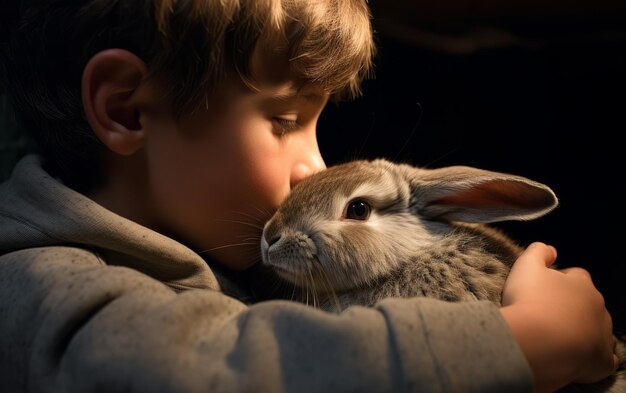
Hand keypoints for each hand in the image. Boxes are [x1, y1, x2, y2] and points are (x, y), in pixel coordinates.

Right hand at [500, 242, 617, 392]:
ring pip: (598, 329)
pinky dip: (593, 357)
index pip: (577, 276)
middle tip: (547, 314)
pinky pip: (604, 358)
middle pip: (589, 303)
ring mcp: (603, 334)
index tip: (544, 288)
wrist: (538, 342)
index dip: (561, 280)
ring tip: (558, 337)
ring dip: (583, 331)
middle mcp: (598, 307)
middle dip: (573, 307)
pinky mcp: (602, 360)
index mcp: (581, 284)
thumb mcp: (526, 266)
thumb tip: (550, 250)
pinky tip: (576, 357)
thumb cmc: (530, 301)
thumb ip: (538, 251)